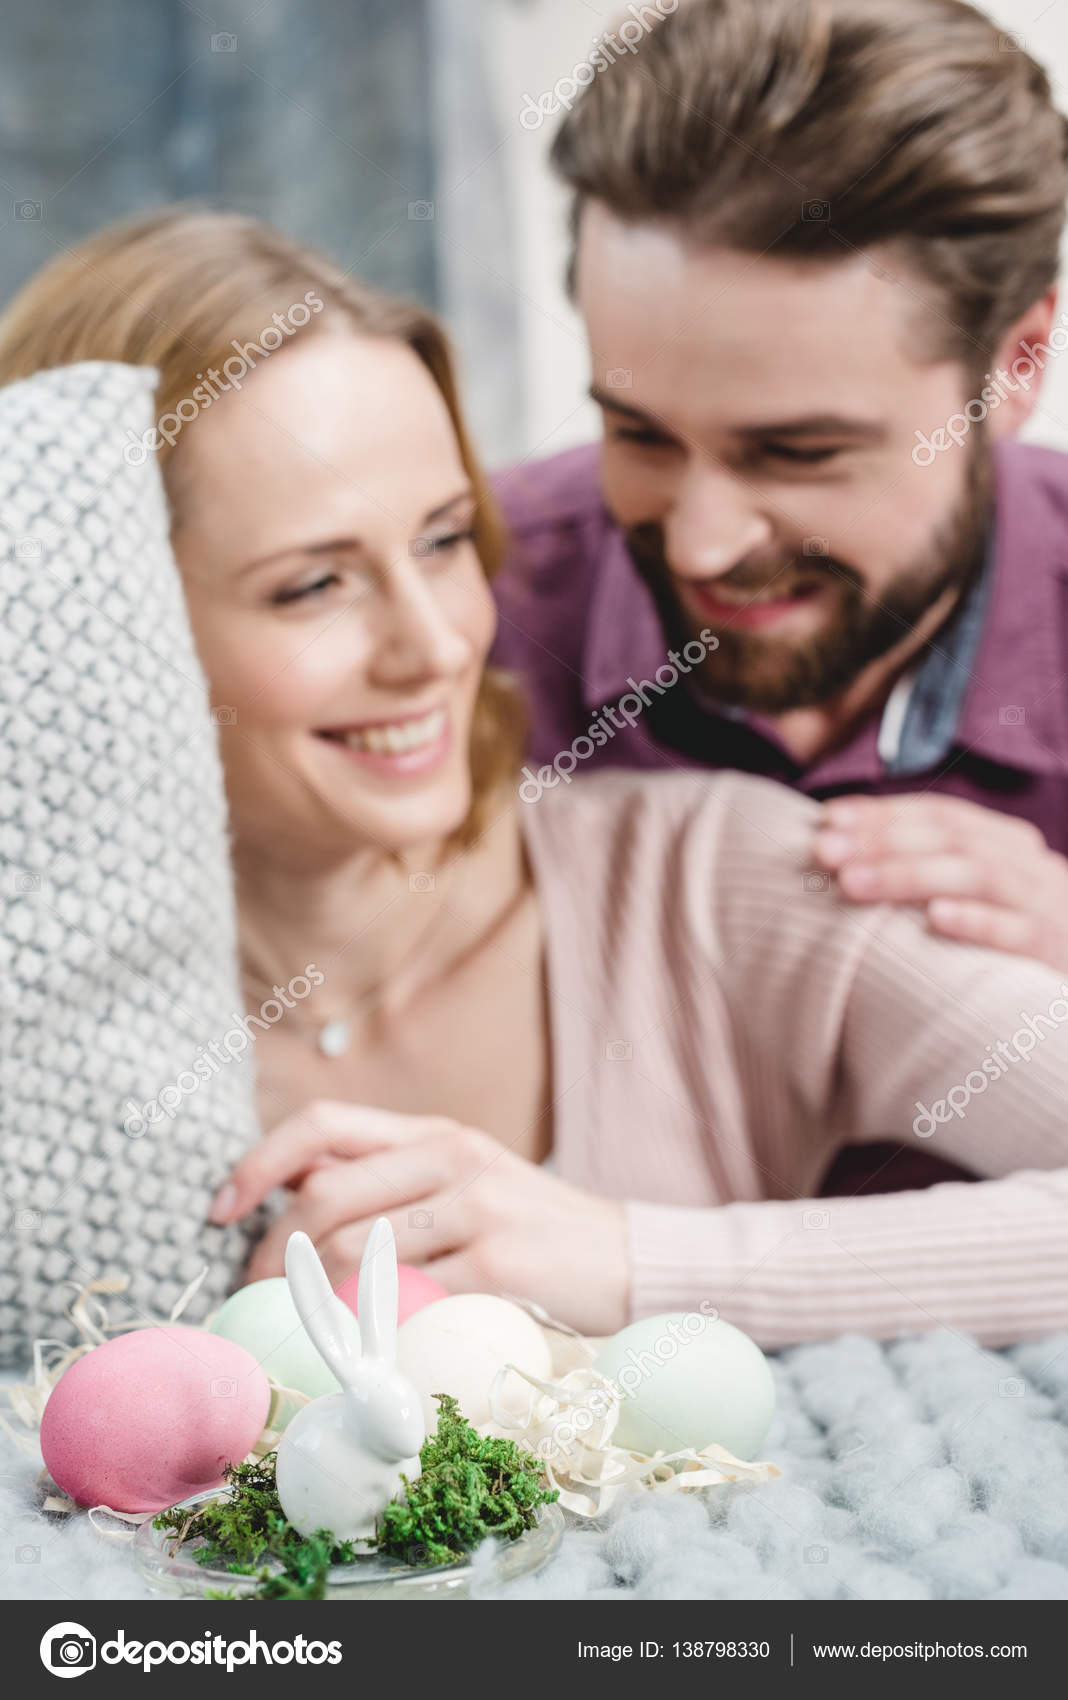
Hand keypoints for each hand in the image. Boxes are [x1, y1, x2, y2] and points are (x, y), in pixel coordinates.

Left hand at [209, 1100, 628, 1335]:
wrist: (631, 1258)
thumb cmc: (533, 1229)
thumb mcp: (466, 1179)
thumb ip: (392, 1179)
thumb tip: (291, 1195)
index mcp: (435, 1133)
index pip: (323, 1125)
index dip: (259, 1162)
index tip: (221, 1209)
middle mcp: (451, 1157)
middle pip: (324, 1195)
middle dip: (269, 1253)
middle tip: (252, 1295)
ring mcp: (476, 1209)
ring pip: (354, 1251)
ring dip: (309, 1299)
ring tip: (298, 1328)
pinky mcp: (498, 1265)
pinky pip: (407, 1299)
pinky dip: (370, 1328)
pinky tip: (361, 1348)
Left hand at [813, 793, 1067, 971]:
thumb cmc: (1019, 933)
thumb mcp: (986, 891)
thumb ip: (936, 868)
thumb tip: (849, 854)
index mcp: (1006, 842)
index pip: (941, 814)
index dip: (883, 812)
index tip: (827, 818)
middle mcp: (1025, 864)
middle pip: (951, 839)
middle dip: (882, 840)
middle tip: (824, 851)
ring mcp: (1043, 904)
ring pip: (977, 876)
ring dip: (909, 875)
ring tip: (852, 882)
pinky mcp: (1054, 949)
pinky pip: (1018, 932)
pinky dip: (977, 921)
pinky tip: (934, 919)